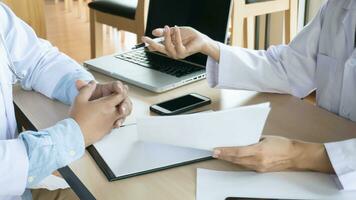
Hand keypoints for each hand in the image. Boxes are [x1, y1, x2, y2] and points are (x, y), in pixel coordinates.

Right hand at [70, 81, 128, 145]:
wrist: (75, 135)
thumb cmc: (78, 118)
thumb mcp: (79, 99)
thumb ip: (86, 89)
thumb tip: (92, 83)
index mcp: (107, 105)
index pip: (120, 96)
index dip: (122, 91)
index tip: (120, 89)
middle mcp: (112, 114)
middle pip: (124, 106)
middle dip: (124, 101)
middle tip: (120, 98)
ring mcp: (110, 124)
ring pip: (121, 116)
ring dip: (121, 112)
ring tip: (117, 109)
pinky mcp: (107, 131)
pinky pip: (115, 124)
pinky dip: (115, 120)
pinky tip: (109, 119)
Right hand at [142, 26, 219, 60]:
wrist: (200, 39)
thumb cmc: (189, 36)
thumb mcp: (174, 31)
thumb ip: (165, 32)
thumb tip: (154, 32)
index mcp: (169, 47)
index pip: (158, 46)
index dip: (150, 44)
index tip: (143, 40)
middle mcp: (172, 52)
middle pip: (159, 49)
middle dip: (151, 43)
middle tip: (144, 38)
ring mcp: (177, 54)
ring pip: (168, 46)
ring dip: (167, 36)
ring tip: (168, 28)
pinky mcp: (183, 53)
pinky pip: (177, 44)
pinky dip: (176, 36)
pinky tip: (176, 29)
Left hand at [213, 136, 333, 172]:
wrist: (295, 155)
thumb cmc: (283, 144)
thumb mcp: (266, 138)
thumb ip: (252, 139)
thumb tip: (241, 140)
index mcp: (259, 151)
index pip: (238, 152)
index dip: (225, 152)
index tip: (216, 150)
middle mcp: (258, 161)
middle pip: (236, 159)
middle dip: (224, 156)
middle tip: (215, 153)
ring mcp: (259, 167)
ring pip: (240, 164)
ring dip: (230, 159)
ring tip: (221, 155)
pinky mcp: (261, 170)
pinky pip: (246, 166)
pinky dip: (238, 162)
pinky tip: (233, 159)